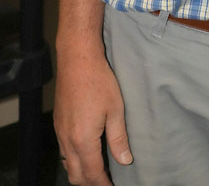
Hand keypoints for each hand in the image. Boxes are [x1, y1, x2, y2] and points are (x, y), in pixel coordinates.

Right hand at [54, 47, 131, 184]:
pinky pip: (63, 150)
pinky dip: (73, 159)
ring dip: (80, 173)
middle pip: (75, 174)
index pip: (92, 173)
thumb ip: (118, 138)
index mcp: (83, 140)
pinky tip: (84, 153)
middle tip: (105, 183)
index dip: (102, 184)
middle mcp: (67, 140)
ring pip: (67, 163)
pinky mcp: (58, 123)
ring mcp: (60, 132)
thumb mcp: (116, 109)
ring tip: (96, 172)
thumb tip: (125, 160)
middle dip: (90, 183)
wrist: (77, 59)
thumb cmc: (99, 81)